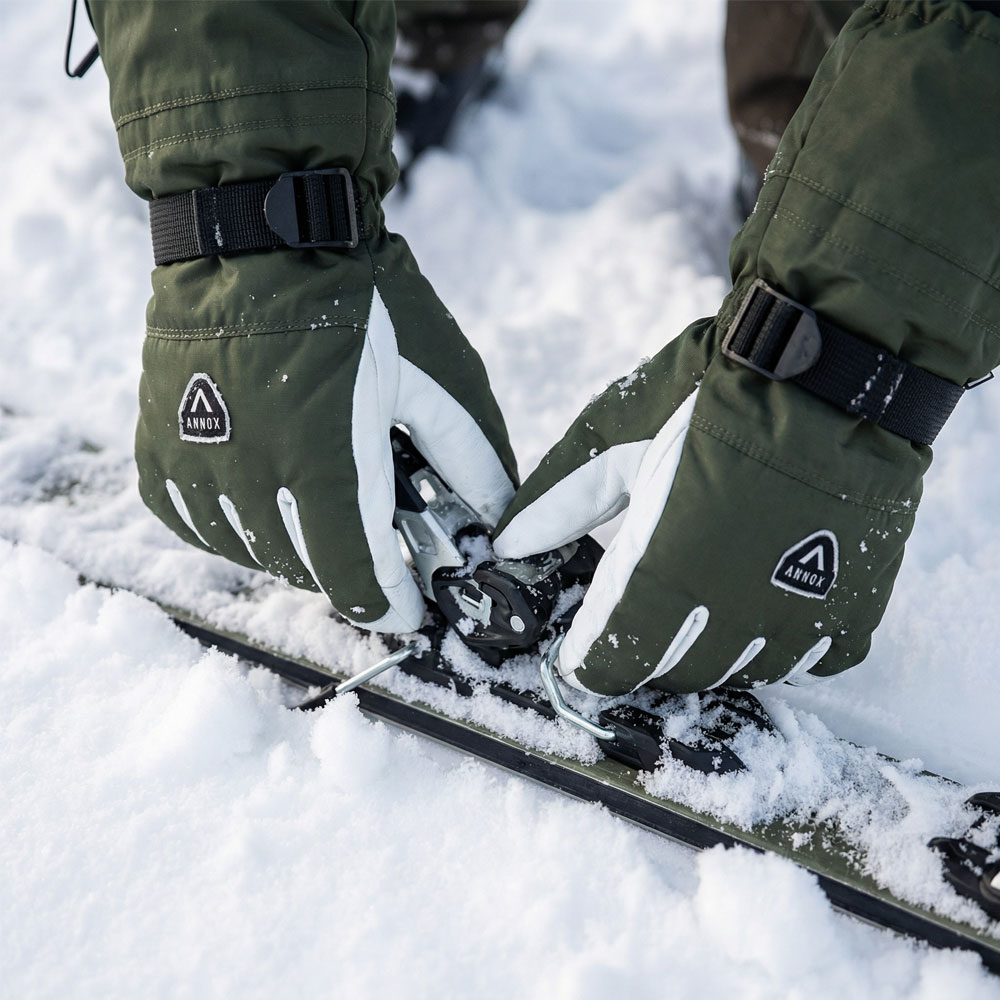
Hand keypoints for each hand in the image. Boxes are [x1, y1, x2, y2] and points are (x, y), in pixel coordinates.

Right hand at [138, 232, 516, 631]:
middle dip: (347, 569)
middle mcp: (250, 470)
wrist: (260, 230)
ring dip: (292, 550)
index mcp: (324, 458)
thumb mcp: (434, 373)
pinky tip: (256, 501)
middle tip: (371, 542)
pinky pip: (186, 520)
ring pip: (246, 551)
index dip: (385, 607)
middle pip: (303, 568)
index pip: (353, 576)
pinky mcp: (157, 438)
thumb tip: (500, 520)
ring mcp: (195, 457)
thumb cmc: (356, 296)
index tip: (404, 609)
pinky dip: (226, 526)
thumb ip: (468, 455)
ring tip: (318, 514)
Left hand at [493, 312, 923, 694]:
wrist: (828, 366)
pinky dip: (785, 648)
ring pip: (741, 673)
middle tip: (637, 623)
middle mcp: (730, 606)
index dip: (589, 663)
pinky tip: (767, 612)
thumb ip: (559, 499)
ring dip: (709, 655)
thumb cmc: (714, 395)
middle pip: (672, 672)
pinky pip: (816, 660)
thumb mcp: (617, 437)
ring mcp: (798, 609)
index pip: (611, 656)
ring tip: (698, 614)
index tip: (578, 655)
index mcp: (663, 568)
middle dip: (644, 656)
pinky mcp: (855, 600)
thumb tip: (508, 543)